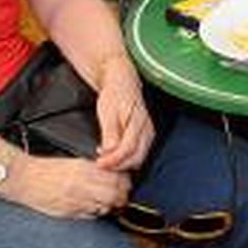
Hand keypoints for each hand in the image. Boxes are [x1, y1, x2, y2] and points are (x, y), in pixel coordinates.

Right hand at [3, 153, 131, 218]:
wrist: (23, 179)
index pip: (116, 178)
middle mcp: (82, 184)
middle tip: (120, 197)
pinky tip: (92, 208)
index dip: (124, 183)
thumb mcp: (74, 163)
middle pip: (115, 194)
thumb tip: (113, 177)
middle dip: (121, 197)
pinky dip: (96, 213)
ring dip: (110, 207)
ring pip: (105, 207)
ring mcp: (75, 200)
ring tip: (107, 203)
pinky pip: (91, 216)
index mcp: (84, 169)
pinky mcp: (69, 212)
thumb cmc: (46, 170)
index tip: (124, 183)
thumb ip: (94, 170)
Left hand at [94, 54, 153, 171]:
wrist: (123, 81)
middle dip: (118, 166)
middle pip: (136, 158)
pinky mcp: (145, 136)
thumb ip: (110, 132)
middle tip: (100, 165)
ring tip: (105, 160)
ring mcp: (148, 133)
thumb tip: (109, 151)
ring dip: (122, 164)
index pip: (128, 149)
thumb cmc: (114, 94)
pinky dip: (125, 158)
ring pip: (139, 158)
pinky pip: (138, 153)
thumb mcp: (107, 111)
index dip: (114, 160)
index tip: (99, 164)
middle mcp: (147, 130)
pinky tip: (112, 154)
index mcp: (138, 122)